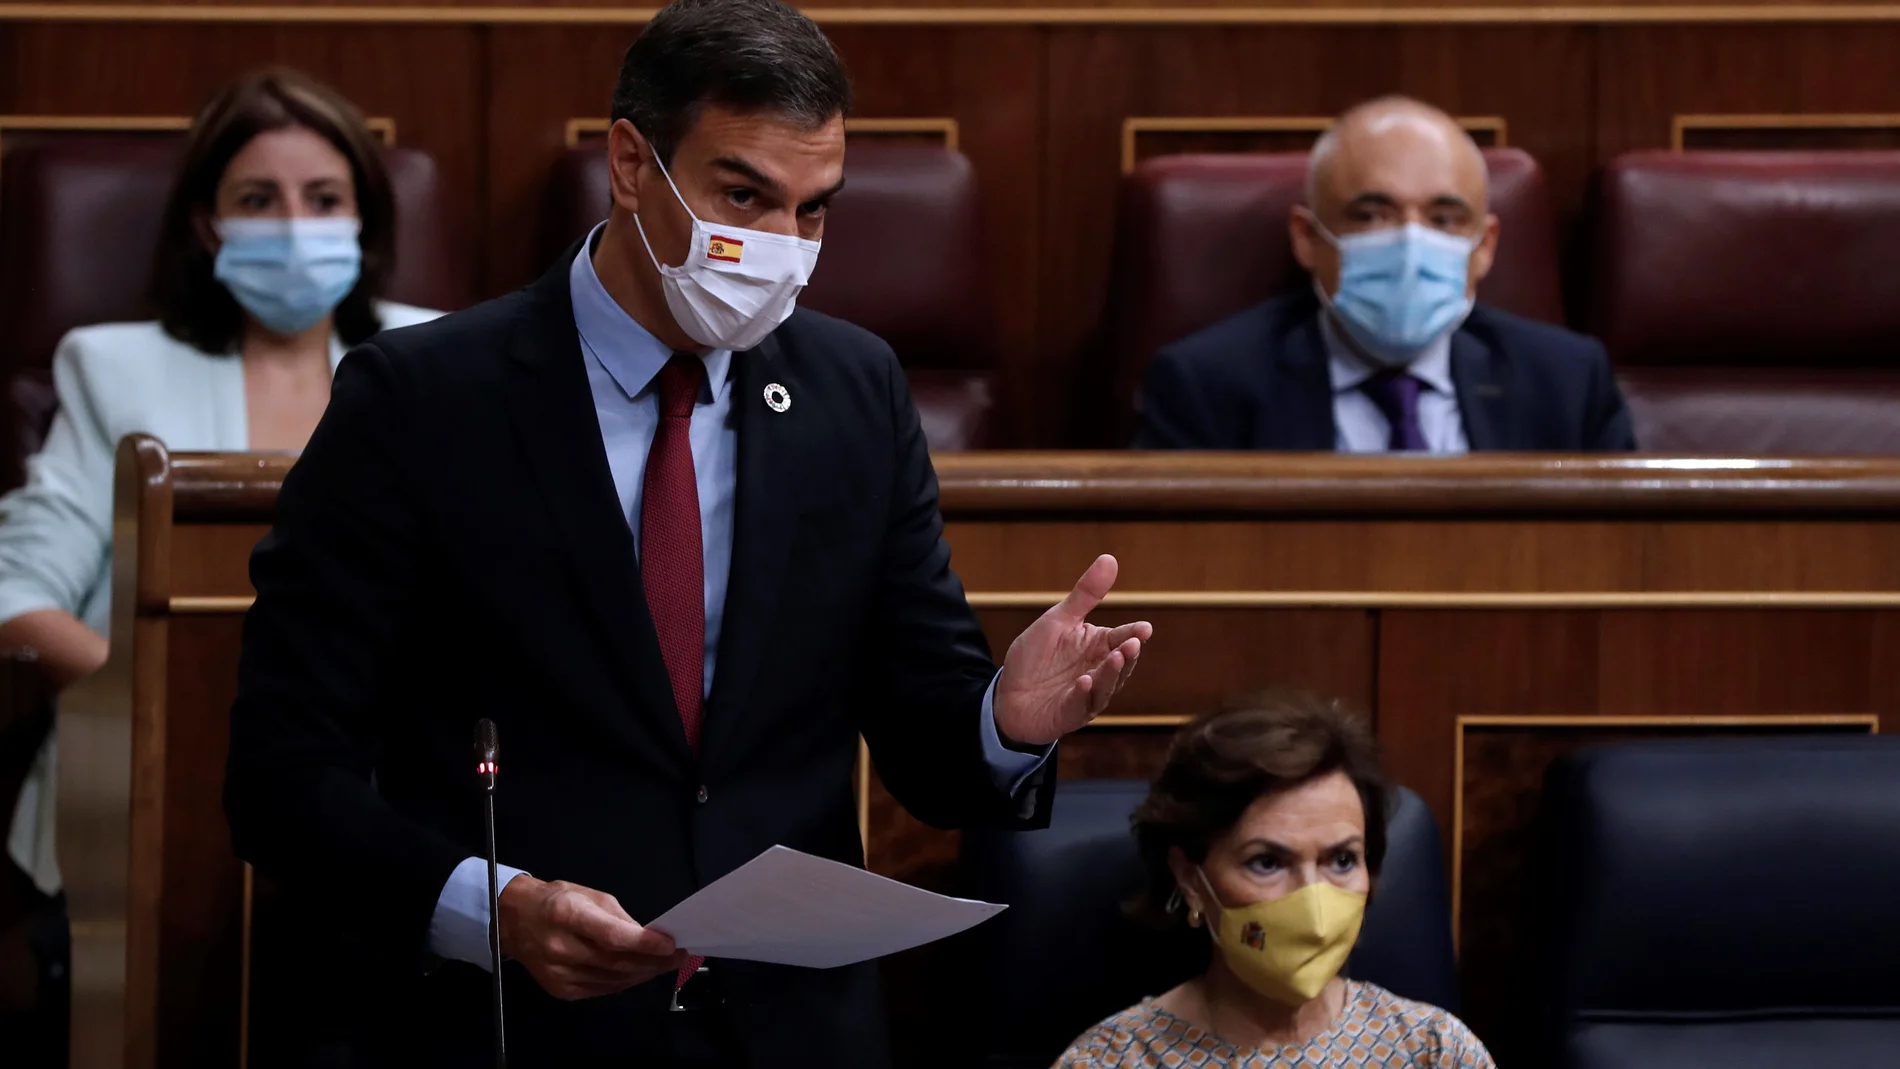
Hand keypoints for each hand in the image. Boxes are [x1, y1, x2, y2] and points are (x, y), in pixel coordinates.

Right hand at [498, 875, 686, 999]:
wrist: (516, 921)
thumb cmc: (555, 901)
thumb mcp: (589, 895)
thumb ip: (619, 918)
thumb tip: (648, 937)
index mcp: (568, 915)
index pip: (612, 936)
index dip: (644, 943)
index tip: (669, 945)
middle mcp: (561, 947)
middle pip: (616, 962)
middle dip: (653, 961)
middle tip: (677, 957)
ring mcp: (559, 972)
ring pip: (612, 980)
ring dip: (642, 974)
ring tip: (662, 965)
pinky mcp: (560, 989)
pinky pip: (601, 989)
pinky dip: (623, 982)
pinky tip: (638, 973)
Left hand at [993, 554, 1151, 746]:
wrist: (1008, 694)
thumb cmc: (1036, 657)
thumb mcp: (1057, 620)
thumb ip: (1085, 595)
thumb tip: (1110, 558)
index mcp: (1098, 647)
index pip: (1121, 638)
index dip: (1134, 634)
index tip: (1144, 629)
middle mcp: (1098, 672)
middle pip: (1120, 664)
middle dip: (1128, 655)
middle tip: (1133, 643)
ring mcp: (1087, 696)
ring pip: (1106, 687)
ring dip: (1111, 673)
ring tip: (1116, 658)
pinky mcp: (1070, 714)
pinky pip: (1080, 705)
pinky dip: (1083, 695)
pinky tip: (1084, 682)